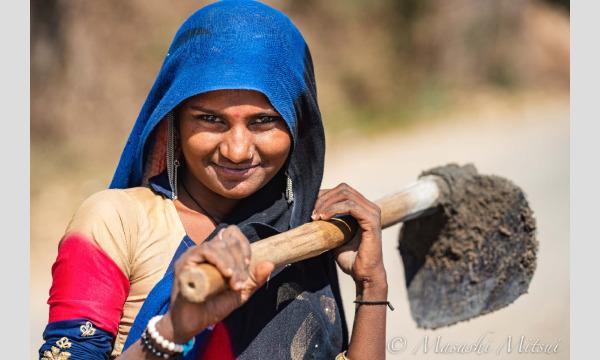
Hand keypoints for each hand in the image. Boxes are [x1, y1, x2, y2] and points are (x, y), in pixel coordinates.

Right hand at [158, 225, 273, 342]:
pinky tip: (226, 274)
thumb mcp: (240, 292)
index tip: (248, 264)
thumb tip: (270, 264)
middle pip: (227, 240)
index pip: (232, 233)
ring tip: (233, 282)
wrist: (192, 324)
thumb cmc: (214, 306)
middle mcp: (204, 251)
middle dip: (239, 260)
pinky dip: (219, 261)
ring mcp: (193, 255)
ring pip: (217, 246)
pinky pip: (204, 252)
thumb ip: (255, 279)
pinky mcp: (184, 263)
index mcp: (217, 253)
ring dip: (231, 263)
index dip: (243, 245)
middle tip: (239, 282)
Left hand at [312, 183, 386, 291]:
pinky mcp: (372, 220)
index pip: (342, 190)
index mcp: (363, 208)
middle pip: (343, 189)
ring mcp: (373, 212)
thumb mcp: (336, 236)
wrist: (363, 275)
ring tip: (315, 216)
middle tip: (311, 212)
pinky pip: (350, 206)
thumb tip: (311, 214)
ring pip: (345, 195)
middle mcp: (370, 207)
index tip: (310, 206)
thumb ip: (329, 223)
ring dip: (326, 203)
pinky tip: (323, 217)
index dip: (324, 194)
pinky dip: (334, 209)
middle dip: (323, 197)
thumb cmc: (351, 258)